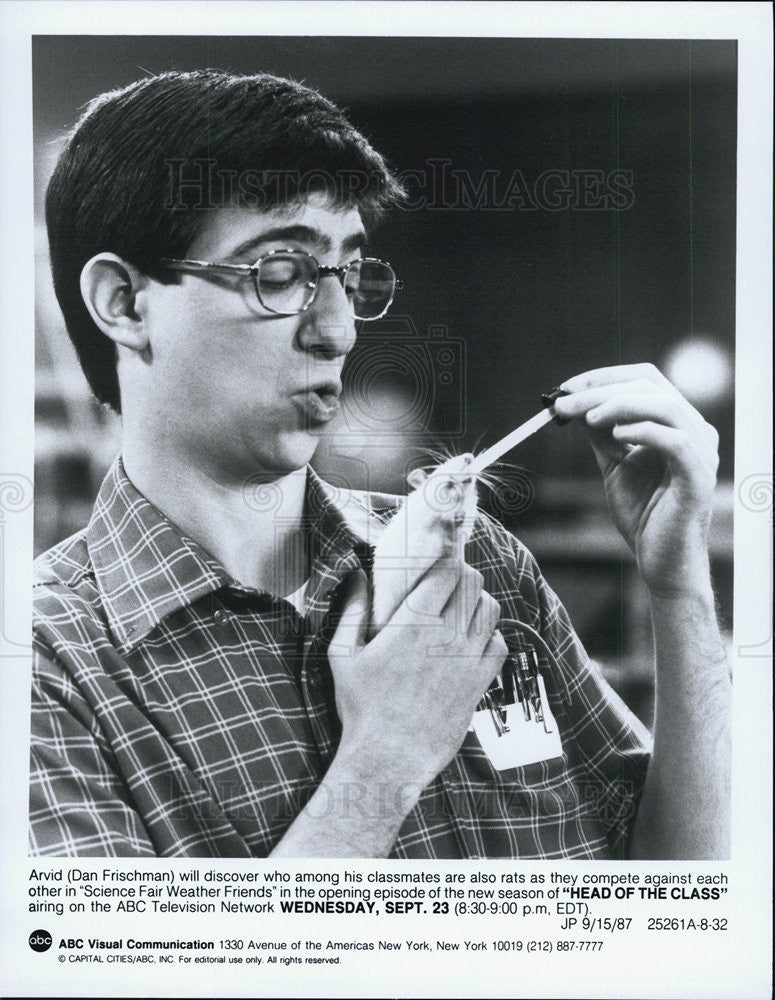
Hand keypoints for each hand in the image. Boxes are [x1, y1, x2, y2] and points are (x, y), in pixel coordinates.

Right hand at [327, 562, 507, 789]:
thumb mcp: (342, 655)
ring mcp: (468, 659)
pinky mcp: (480, 682)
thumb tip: (357, 576)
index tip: (437, 556)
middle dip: (460, 574)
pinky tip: (470, 641)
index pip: (448, 569)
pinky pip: (499, 643)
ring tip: (458, 608)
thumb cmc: (361, 707)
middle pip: (472, 582)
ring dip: (476, 601)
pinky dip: (489, 635)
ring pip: (490, 609)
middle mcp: (447, 636)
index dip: (446, 557)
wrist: (389, 758)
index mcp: (414, 623)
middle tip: (445, 580)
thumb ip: (351, 610)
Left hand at [553, 364, 718, 597]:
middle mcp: (695, 430)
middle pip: (650, 387)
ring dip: (620, 405)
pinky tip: (617, 435)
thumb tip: (574, 403)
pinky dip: (644, 431)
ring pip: (665, 406)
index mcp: (676, 423)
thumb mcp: (614, 463)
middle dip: (601, 391)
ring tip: (588, 418)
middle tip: (564, 403)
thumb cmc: (643, 514)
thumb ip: (600, 433)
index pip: (645, 379)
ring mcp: (702, 452)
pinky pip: (675, 441)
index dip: (604, 377)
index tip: (565, 388)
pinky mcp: (698, 476)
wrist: (661, 561)